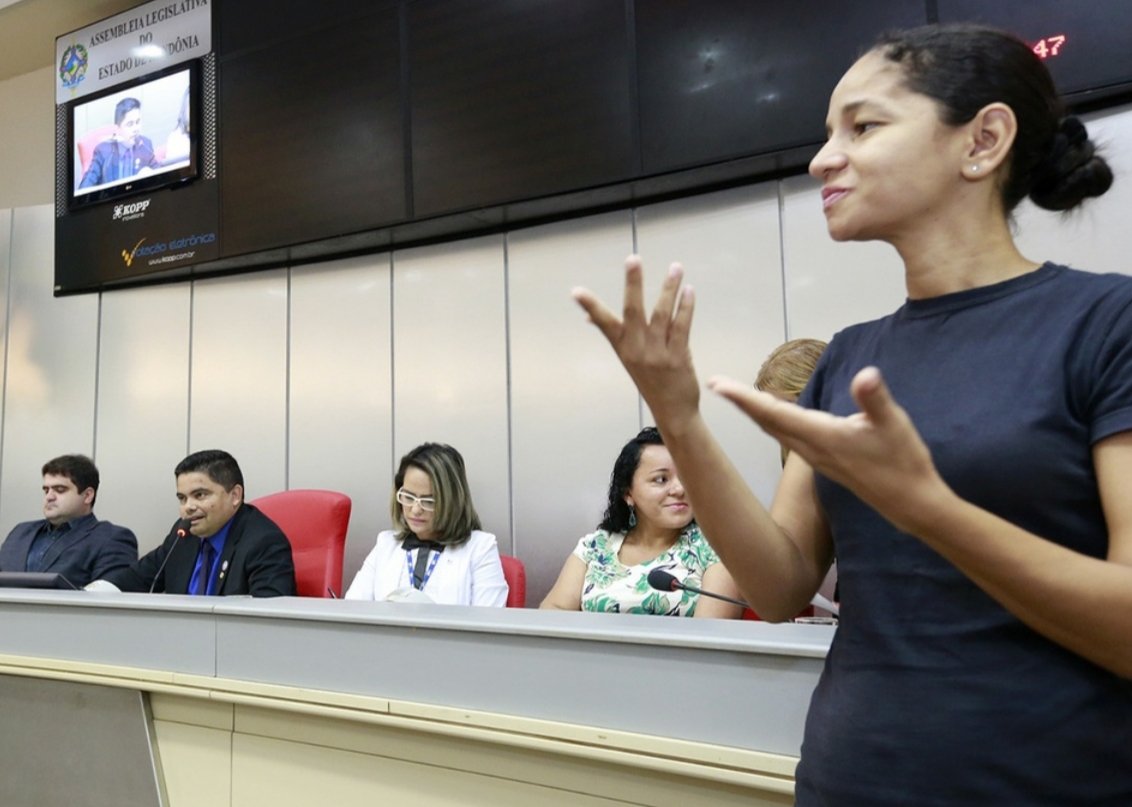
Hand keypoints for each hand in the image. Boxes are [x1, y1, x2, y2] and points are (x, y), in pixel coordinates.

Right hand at [572, 255, 701, 427]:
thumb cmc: (650, 380)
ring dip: (669, 289)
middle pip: (633, 311)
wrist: (672, 410)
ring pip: (661, 314)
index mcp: (622, 348)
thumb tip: (589, 317)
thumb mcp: (628, 358)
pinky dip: (686, 307)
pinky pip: (681, 326)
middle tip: (632, 259)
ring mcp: (657, 354)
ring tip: (675, 268)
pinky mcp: (678, 357)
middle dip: (633, 284)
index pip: (603, 323)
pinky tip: (688, 292)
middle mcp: (636, 350)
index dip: (590, 307)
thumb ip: (613, 334)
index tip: (576, 291)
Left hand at [709, 366, 948, 533]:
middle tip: (717, 383)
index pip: (773, 412)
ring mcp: (816, 457)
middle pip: (767, 421)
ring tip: (738, 395)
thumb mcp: (894, 424)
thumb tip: (866, 374)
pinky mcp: (824, 461)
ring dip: (755, 412)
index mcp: (821, 436)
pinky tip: (774, 413)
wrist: (911, 503)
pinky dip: (774, 420)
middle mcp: (811, 448)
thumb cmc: (903, 462)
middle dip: (741, 402)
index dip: (745, 398)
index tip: (719, 384)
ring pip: (776, 430)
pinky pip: (788, 436)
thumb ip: (875, 400)